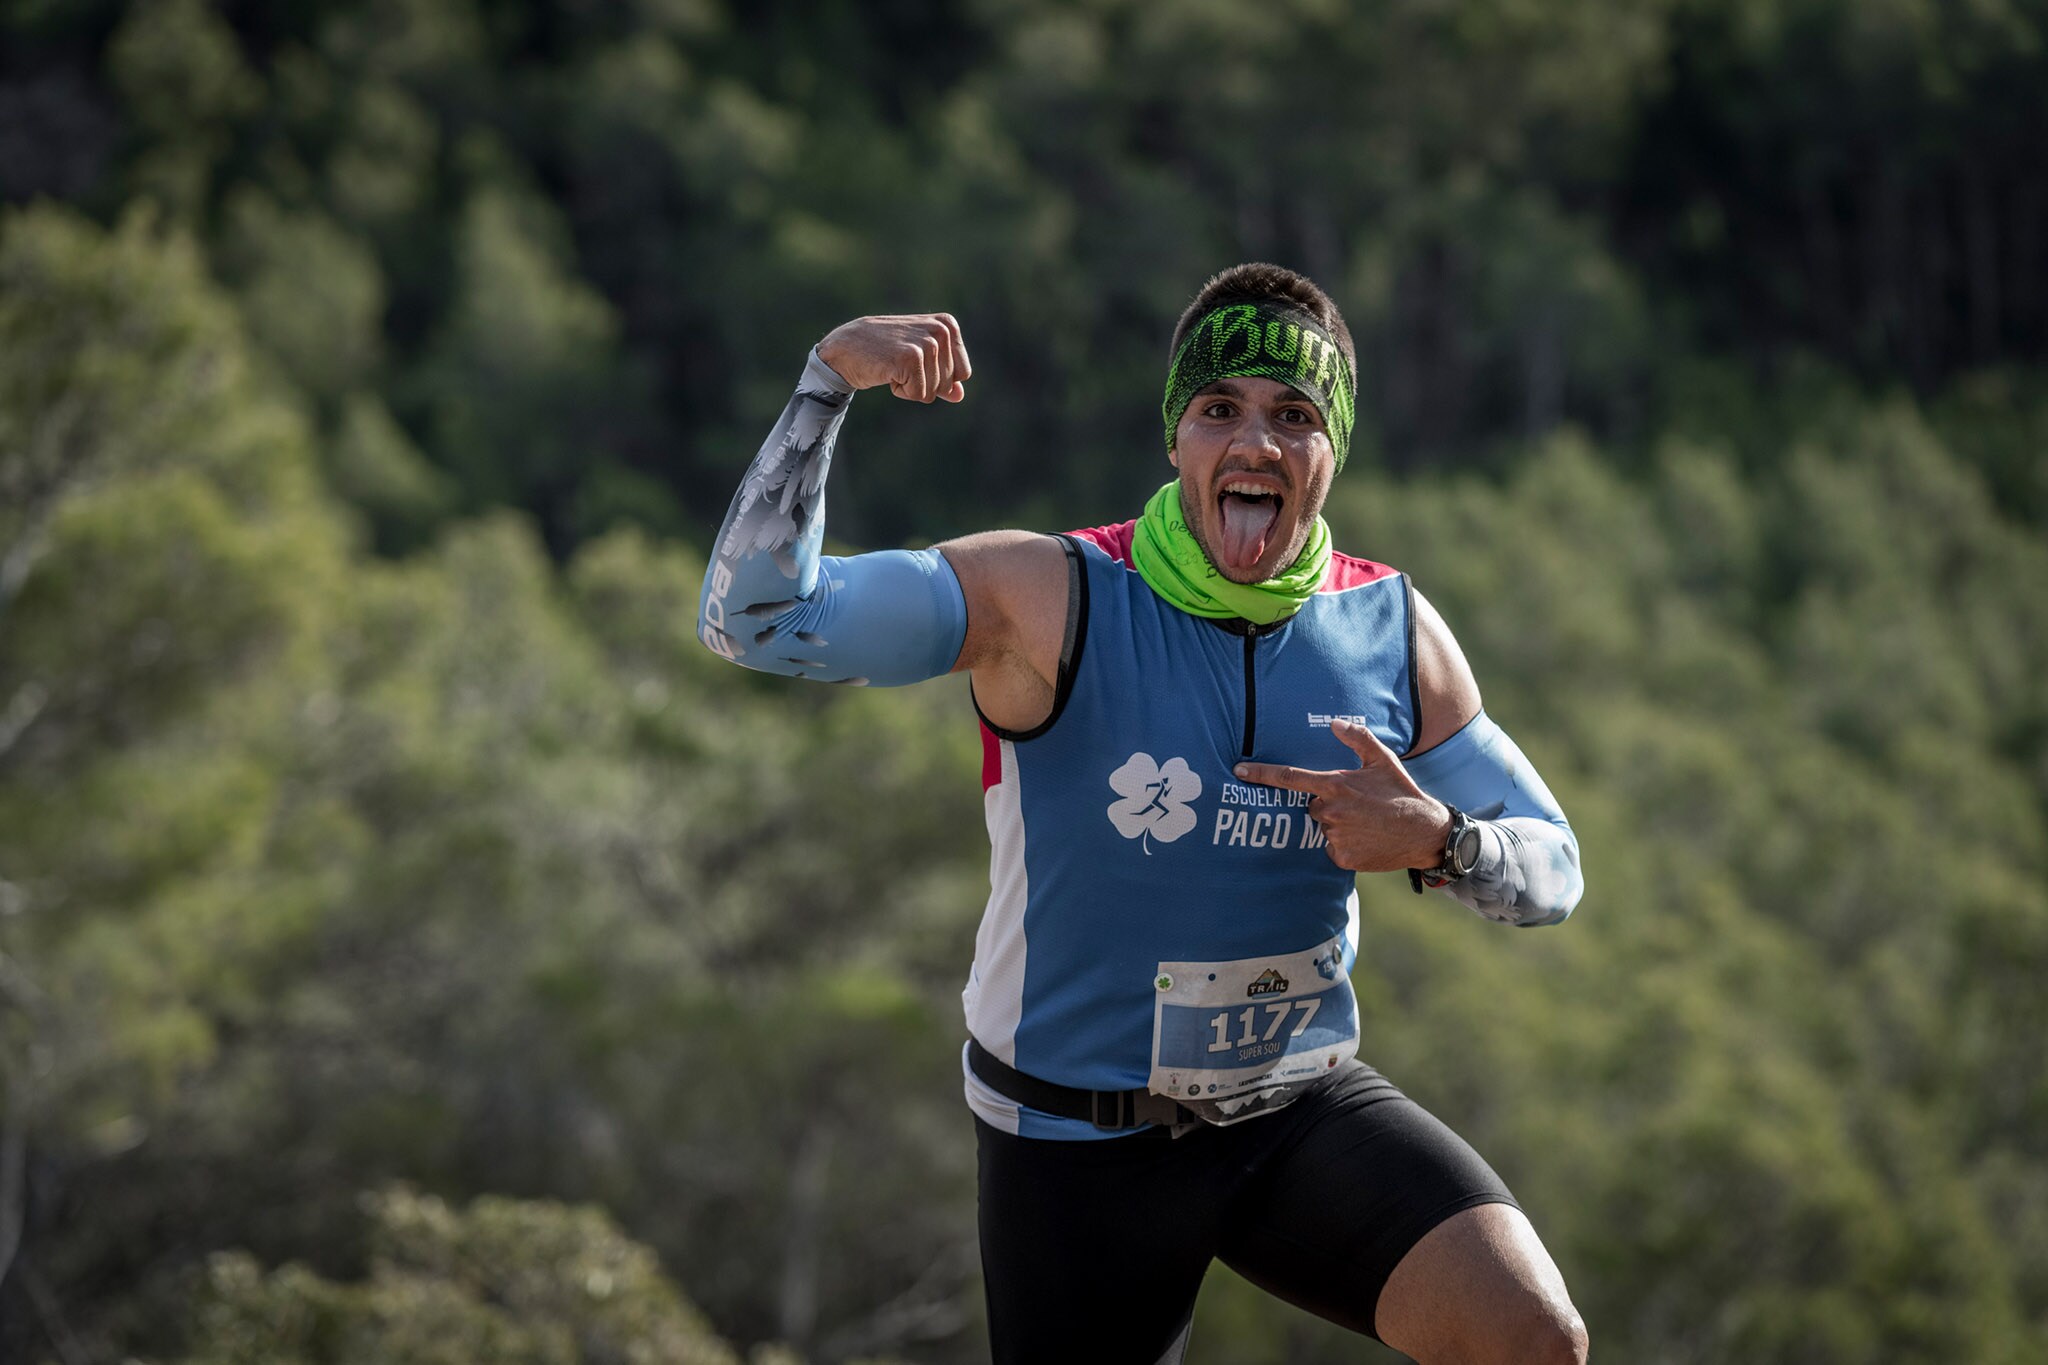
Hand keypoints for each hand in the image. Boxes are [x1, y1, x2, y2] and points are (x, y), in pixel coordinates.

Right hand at [818, 313, 971, 402]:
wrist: (847, 347)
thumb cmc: (885, 352)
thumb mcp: (919, 360)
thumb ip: (943, 377)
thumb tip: (960, 396)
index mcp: (947, 325)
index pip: (963, 373)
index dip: (938, 378)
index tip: (915, 361)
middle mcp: (940, 330)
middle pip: (949, 384)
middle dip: (924, 384)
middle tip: (900, 363)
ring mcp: (927, 343)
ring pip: (934, 392)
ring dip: (911, 387)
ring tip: (893, 366)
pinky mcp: (911, 357)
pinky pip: (918, 394)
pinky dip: (901, 391)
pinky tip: (887, 371)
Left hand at [1235, 720, 1450, 873]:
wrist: (1424, 831)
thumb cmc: (1401, 792)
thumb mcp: (1382, 759)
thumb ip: (1356, 738)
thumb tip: (1334, 723)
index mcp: (1335, 785)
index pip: (1290, 777)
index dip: (1261, 773)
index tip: (1239, 770)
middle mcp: (1330, 811)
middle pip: (1311, 807)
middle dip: (1327, 805)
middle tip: (1356, 805)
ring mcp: (1335, 836)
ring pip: (1322, 828)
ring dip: (1337, 825)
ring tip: (1365, 822)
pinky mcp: (1341, 857)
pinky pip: (1331, 849)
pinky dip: (1343, 845)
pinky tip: (1365, 839)